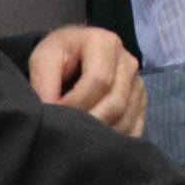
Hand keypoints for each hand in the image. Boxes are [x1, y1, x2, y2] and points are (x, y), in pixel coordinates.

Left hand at [28, 26, 146, 138]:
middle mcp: (128, 62)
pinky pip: (134, 128)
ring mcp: (138, 83)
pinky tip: (95, 141)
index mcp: (105, 43)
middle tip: (65, 133)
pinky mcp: (141, 102)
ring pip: (126, 118)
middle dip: (88, 122)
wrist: (75, 55)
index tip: (55, 115)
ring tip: (77, 138)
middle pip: (116, 102)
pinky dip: (114, 139)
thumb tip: (52, 110)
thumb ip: (43, 82)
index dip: (76, 102)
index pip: (100, 79)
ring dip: (100, 133)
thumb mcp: (43, 58)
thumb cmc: (59, 56)